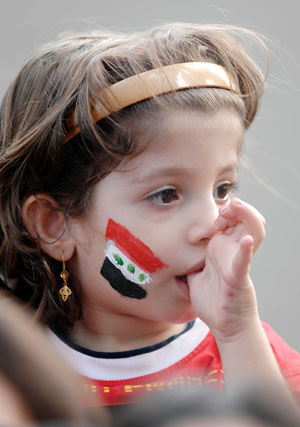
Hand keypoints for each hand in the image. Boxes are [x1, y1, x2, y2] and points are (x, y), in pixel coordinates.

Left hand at [188, 198, 265, 342]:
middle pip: (246, 220)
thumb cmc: (212, 298)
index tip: (212, 214)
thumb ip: (187, 259)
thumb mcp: (195, 271)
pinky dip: (245, 250)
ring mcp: (238, 263)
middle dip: (237, 208)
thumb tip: (166, 252)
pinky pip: (244, 262)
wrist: (223, 324)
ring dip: (246, 217)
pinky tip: (246, 240)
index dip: (224, 211)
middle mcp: (233, 251)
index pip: (232, 220)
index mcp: (222, 248)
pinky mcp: (238, 279)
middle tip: (224, 207)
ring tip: (235, 207)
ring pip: (253, 233)